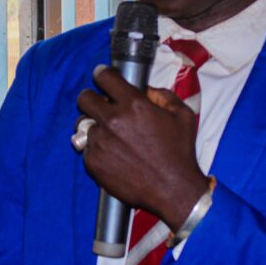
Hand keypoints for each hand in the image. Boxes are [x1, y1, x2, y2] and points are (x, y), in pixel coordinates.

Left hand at [77, 65, 208, 230]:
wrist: (173, 190)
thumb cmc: (180, 152)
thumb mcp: (182, 115)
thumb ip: (163, 95)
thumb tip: (146, 89)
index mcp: (134, 104)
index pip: (104, 77)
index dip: (102, 74)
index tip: (101, 75)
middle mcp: (113, 120)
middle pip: (84, 99)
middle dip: (91, 99)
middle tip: (100, 106)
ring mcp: (100, 141)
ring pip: (83, 124)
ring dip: (94, 126)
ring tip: (109, 135)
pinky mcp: (93, 162)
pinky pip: (86, 147)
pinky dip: (96, 148)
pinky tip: (112, 154)